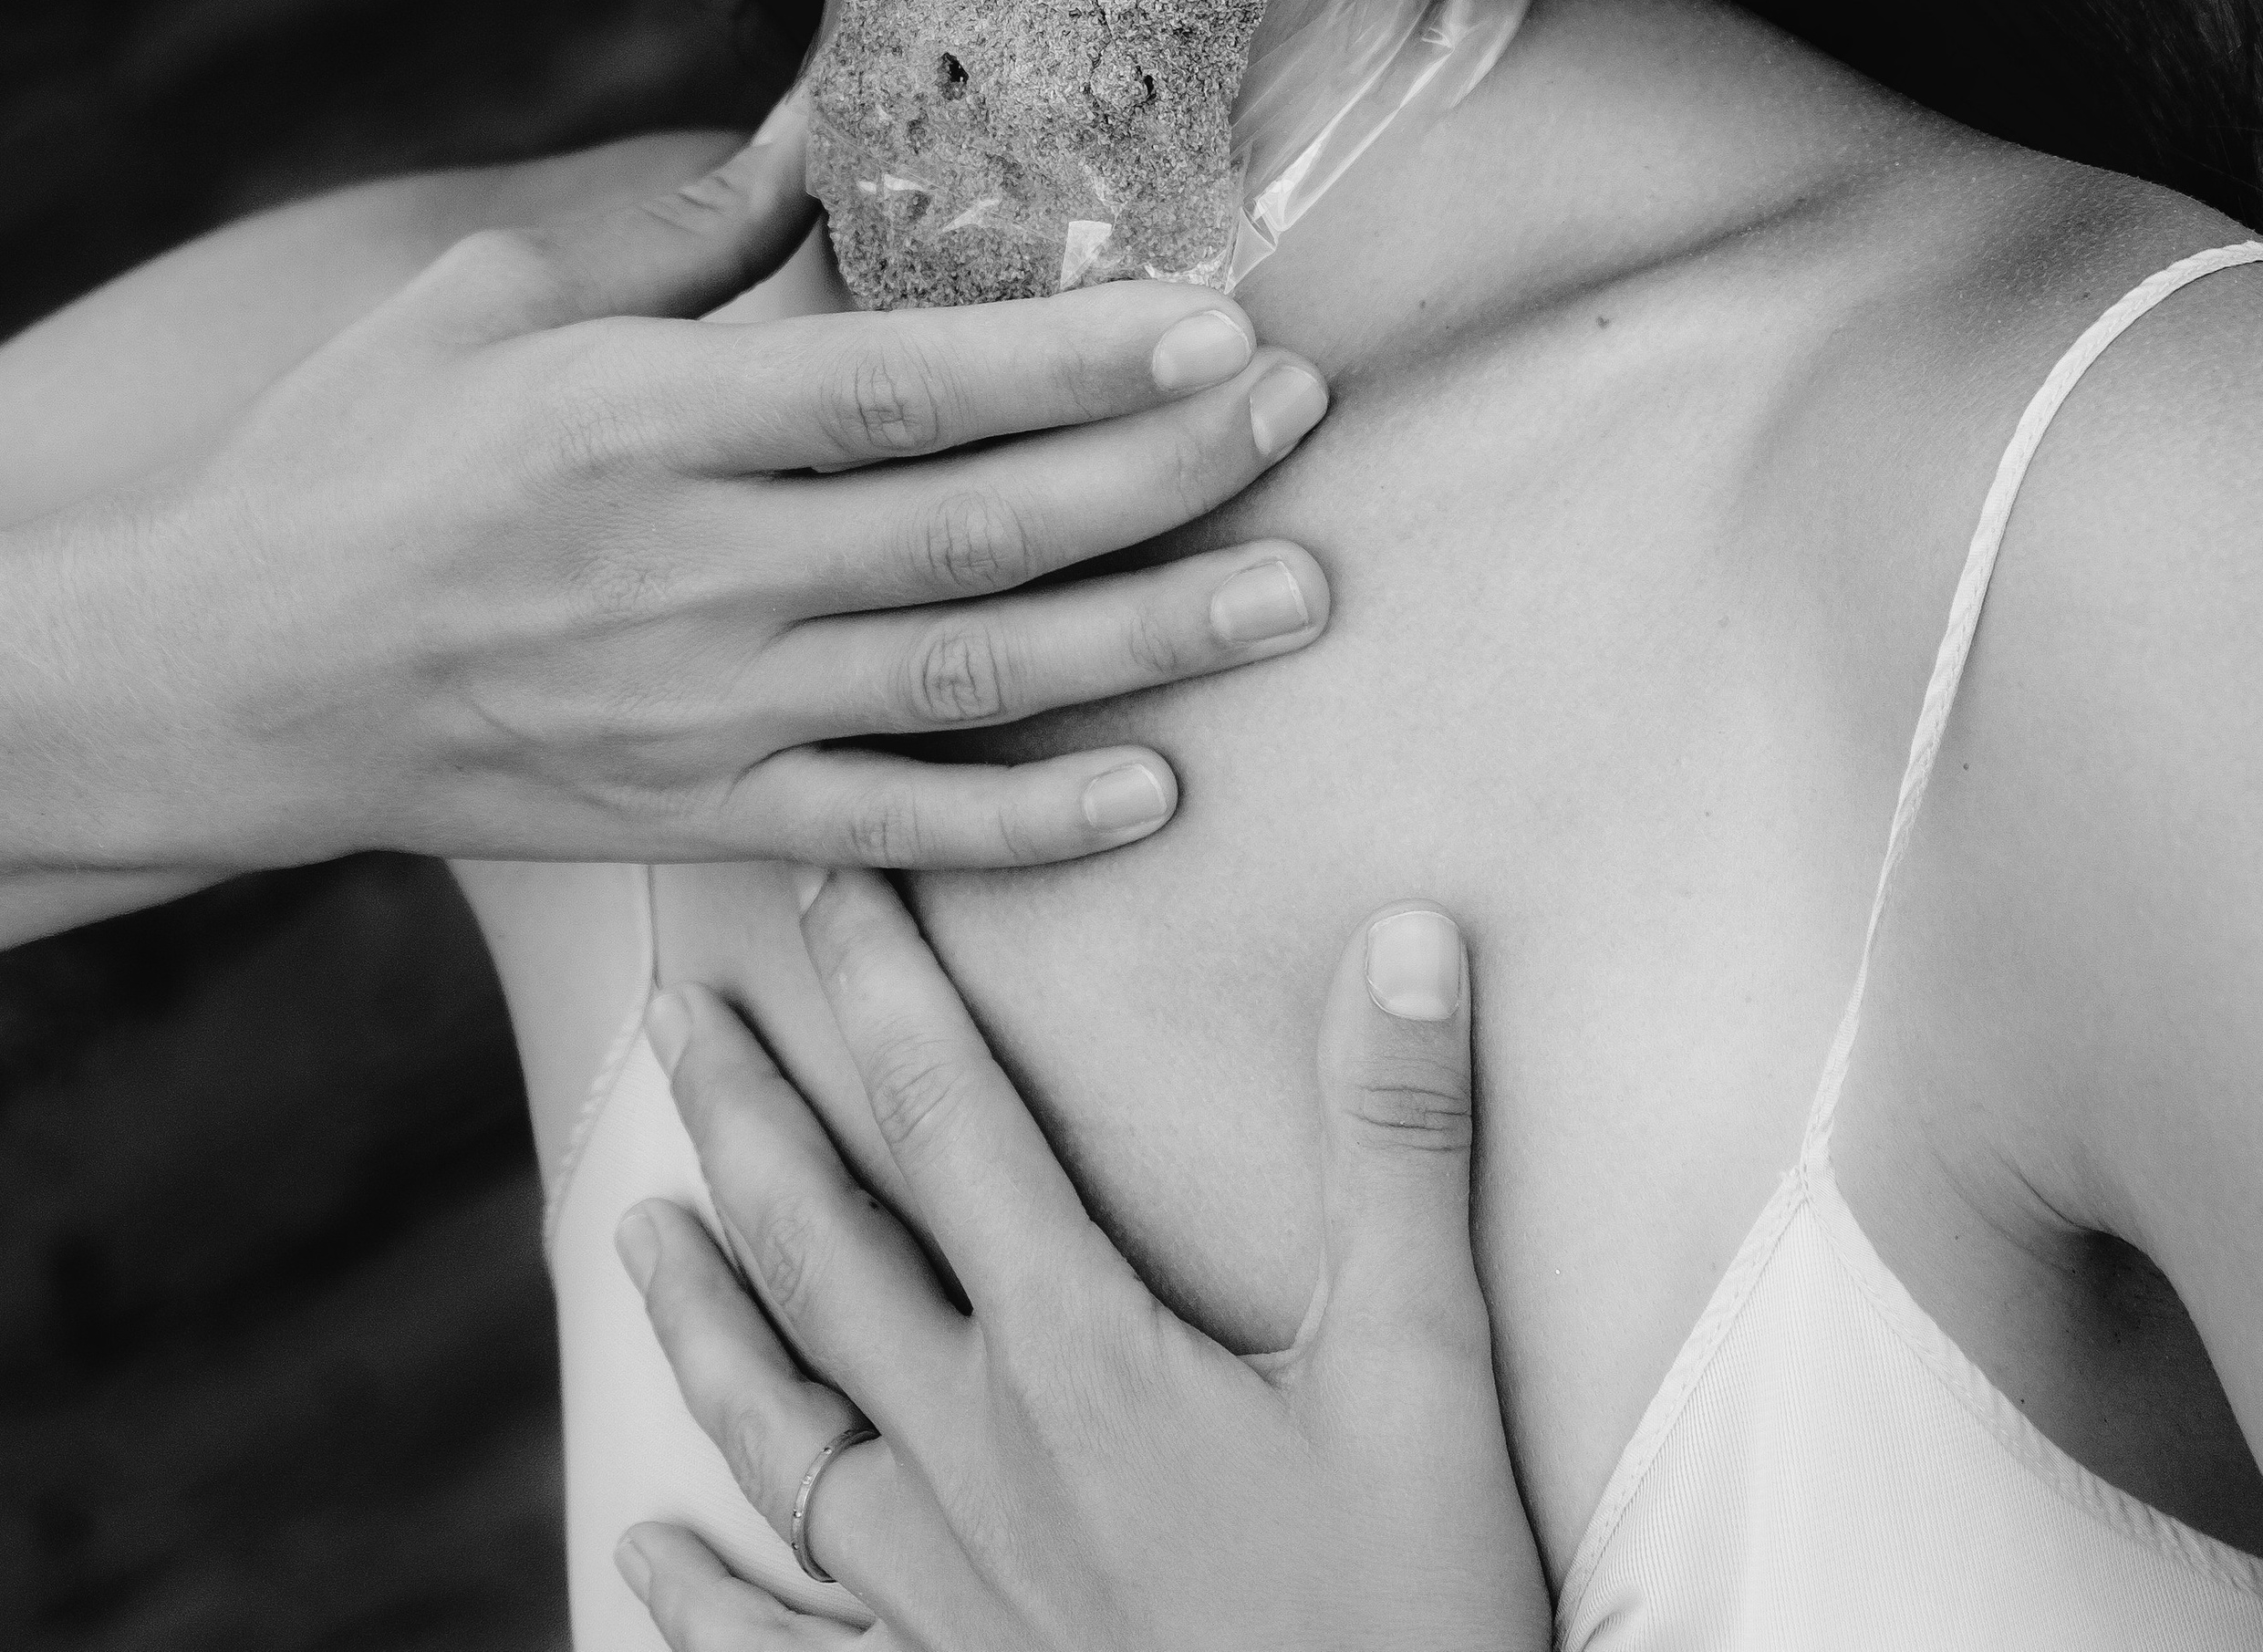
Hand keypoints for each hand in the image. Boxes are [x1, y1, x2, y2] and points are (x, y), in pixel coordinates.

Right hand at [3, 111, 1331, 878]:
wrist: (227, 680)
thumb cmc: (364, 453)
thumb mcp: (498, 299)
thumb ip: (685, 223)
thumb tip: (834, 107)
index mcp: (645, 419)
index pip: (904, 384)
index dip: (1075, 358)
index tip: (1215, 318)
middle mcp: (690, 572)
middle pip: (976, 523)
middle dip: (1162, 470)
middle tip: (1305, 413)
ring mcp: (699, 713)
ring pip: (969, 676)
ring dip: (1151, 637)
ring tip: (1298, 590)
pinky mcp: (696, 819)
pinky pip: (889, 829)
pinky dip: (1023, 821)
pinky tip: (1154, 788)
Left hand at [613, 872, 1552, 1651]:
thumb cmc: (1400, 1622)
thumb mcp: (1427, 1374)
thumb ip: (1399, 1148)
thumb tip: (1403, 938)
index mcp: (1073, 1353)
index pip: (944, 1117)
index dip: (881, 987)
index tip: (826, 888)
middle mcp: (970, 1458)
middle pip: (817, 1248)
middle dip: (742, 1116)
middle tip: (676, 1015)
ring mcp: (936, 1595)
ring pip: (772, 1426)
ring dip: (695, 1316)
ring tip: (634, 1226)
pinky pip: (781, 1645)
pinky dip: (700, 1597)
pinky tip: (647, 1554)